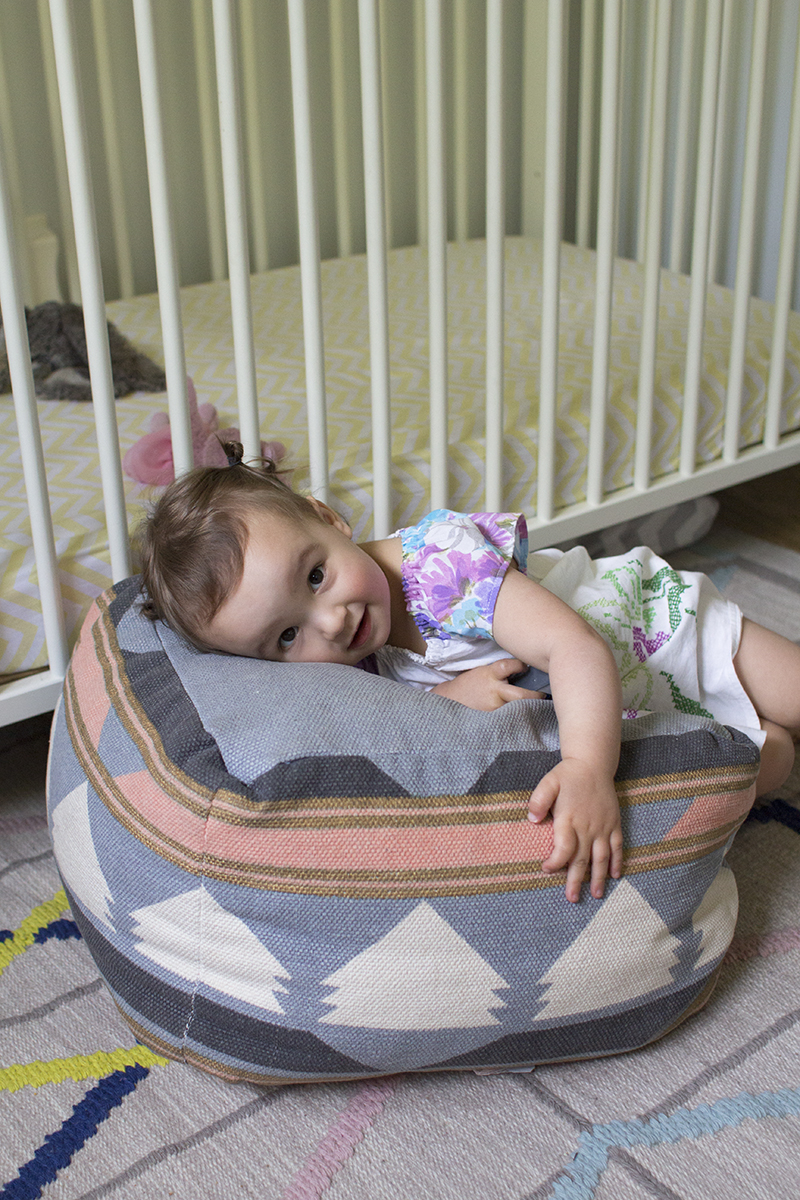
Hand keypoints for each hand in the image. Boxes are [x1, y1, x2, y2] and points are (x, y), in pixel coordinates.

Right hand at [430, 658, 546, 710]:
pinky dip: (515, 719)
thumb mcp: (481, 673)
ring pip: (517, 710)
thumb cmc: (468, 685)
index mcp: (489, 675)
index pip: (509, 666)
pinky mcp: (490, 720)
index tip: (527, 668)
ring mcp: (493, 708)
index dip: (521, 666)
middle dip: (535, 696)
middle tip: (543, 696)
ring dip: (527, 710)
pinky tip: (521, 720)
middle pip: (521, 696)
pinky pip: (508, 719)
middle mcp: (493, 691)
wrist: (449, 701)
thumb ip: (499, 673)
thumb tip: (523, 671)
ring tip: (536, 709)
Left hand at [528, 758, 622, 902]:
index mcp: (569, 818)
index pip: (564, 848)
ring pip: (601, 857)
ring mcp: (603, 827)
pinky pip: (617, 846)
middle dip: (576, 880)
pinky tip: (615, 876)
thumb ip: (539, 800)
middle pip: (582, 858)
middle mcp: (588, 826)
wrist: (593, 763)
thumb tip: (532, 819)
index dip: (556, 862)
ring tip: (595, 895)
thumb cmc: (568, 775)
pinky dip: (617, 861)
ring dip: (598, 877)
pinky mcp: (614, 824)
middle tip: (571, 898)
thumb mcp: (548, 782)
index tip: (546, 869)